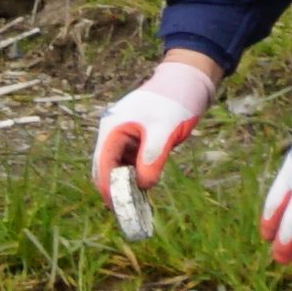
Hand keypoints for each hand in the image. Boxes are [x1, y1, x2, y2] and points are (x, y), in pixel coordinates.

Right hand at [89, 51, 221, 236]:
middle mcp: (113, 132)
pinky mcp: (137, 136)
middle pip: (106, 167)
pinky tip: (146, 184)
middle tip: (130, 211)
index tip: (120, 209)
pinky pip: (130, 160)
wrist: (188, 79)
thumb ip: (152, 158)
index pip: (103, 165)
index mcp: (113, 129)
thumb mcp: (165, 131)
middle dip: (115, 189)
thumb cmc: (175, 101)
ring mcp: (124, 134)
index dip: (109, 189)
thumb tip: (144, 186)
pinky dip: (135, 173)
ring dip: (126, 182)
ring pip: (118, 165)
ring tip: (139, 202)